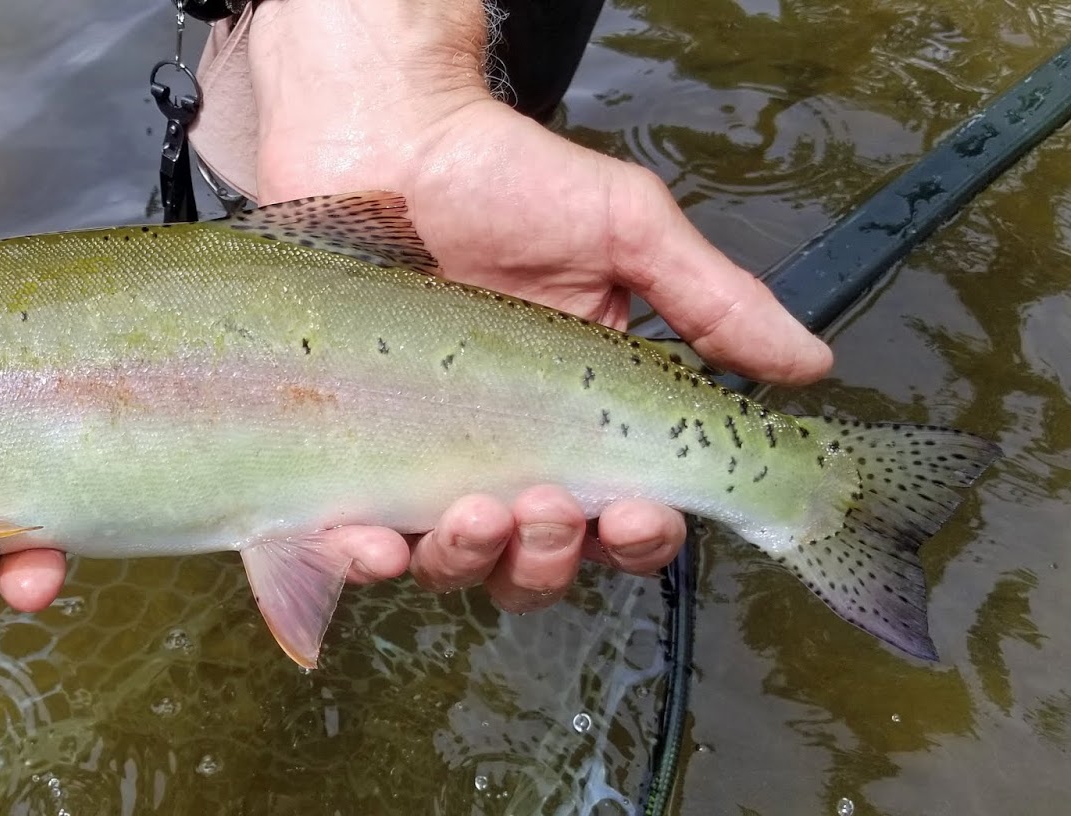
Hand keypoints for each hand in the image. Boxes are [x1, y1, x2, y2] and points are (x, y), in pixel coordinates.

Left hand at [243, 0, 832, 610]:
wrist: (381, 135)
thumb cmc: (504, 178)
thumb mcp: (626, 229)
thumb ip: (713, 301)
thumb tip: (811, 365)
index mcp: (581, 415)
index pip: (623, 515)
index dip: (639, 537)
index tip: (640, 513)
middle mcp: (504, 450)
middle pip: (540, 563)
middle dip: (551, 558)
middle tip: (545, 506)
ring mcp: (421, 457)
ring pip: (453, 564)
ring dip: (471, 560)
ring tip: (476, 512)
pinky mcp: (346, 453)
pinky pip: (352, 542)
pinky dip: (367, 560)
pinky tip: (373, 542)